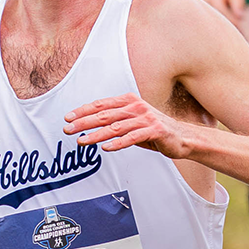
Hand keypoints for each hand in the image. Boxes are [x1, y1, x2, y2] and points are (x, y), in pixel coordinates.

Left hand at [64, 95, 197, 157]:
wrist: (181, 137)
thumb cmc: (152, 130)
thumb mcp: (131, 122)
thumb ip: (114, 120)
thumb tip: (88, 124)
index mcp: (129, 101)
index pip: (101, 105)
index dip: (83, 111)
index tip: (67, 118)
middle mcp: (137, 107)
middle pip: (105, 115)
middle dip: (84, 122)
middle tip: (67, 129)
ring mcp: (146, 118)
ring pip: (116, 127)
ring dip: (96, 135)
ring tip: (81, 141)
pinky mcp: (155, 131)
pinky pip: (133, 138)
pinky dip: (118, 143)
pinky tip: (105, 148)